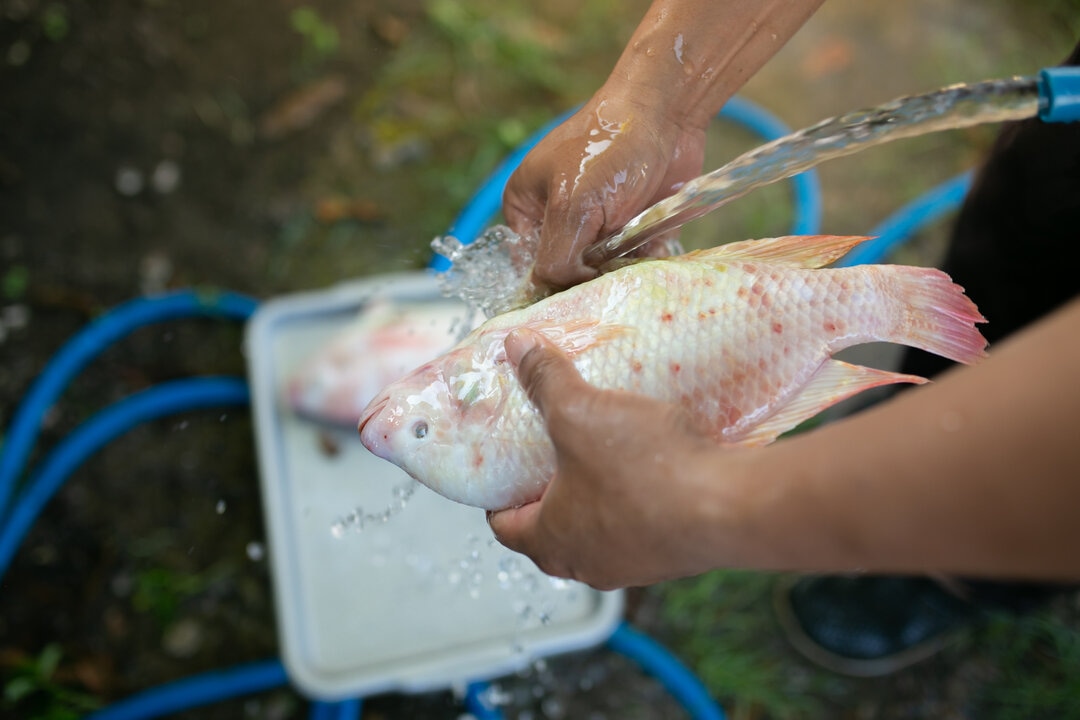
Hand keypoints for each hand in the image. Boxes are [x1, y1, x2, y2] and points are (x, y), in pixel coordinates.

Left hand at [487, 327, 728, 589]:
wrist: (732, 506)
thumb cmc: (646, 471)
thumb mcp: (582, 412)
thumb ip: (546, 379)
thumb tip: (517, 346)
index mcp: (551, 541)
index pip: (505, 527)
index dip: (496, 496)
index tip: (501, 470)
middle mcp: (589, 564)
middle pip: (552, 531)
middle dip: (548, 493)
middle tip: (549, 454)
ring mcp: (636, 565)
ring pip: (600, 532)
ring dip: (596, 498)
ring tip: (602, 452)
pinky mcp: (675, 556)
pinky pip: (644, 527)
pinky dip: (638, 501)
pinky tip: (652, 465)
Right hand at [502, 86, 705, 290]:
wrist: (668, 112)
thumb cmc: (608, 146)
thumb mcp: (571, 206)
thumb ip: (556, 258)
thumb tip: (562, 292)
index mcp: (527, 209)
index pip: (530, 266)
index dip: (552, 282)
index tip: (578, 288)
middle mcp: (558, 219)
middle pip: (569, 272)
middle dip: (591, 276)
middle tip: (610, 270)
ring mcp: (597, 223)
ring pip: (604, 271)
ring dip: (621, 270)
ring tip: (634, 253)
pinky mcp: (631, 226)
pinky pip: (634, 261)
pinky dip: (645, 261)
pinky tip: (653, 246)